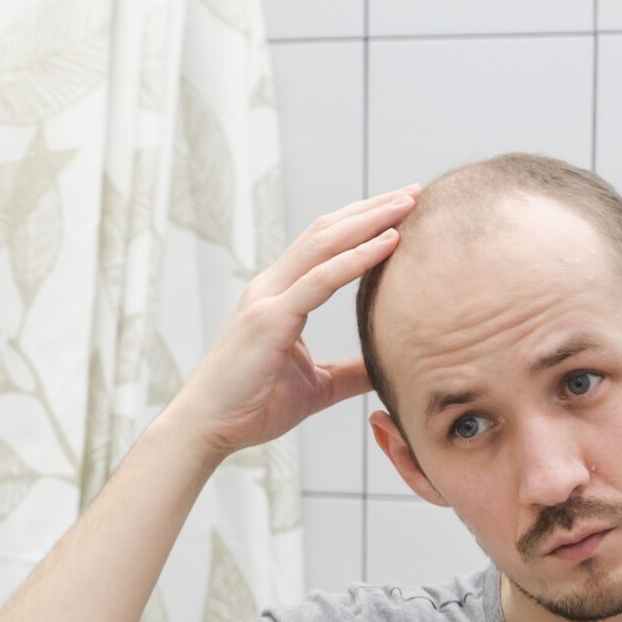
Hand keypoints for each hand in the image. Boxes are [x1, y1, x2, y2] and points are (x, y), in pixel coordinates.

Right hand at [170, 185, 419, 459]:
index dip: (362, 223)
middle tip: (415, 192)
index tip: (402, 210)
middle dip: (372, 209)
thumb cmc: (251, 407)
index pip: (325, 245)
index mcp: (279, 296)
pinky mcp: (269, 318)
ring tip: (408, 204)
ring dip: (370, 220)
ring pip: (325, 243)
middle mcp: (271, 287)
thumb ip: (350, 372)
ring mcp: (267, 298)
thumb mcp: (316, 386)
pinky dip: (358, 257)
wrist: (206, 429)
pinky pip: (321, 279)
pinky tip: (389, 243)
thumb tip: (388, 367)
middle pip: (327, 231)